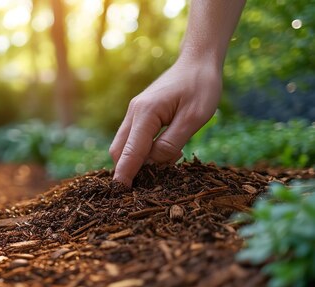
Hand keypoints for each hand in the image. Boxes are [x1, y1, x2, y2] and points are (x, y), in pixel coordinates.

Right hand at [108, 56, 222, 185]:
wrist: (197, 61)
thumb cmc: (200, 87)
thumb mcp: (194, 118)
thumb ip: (172, 142)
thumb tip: (156, 163)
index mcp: (146, 113)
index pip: (130, 151)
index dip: (125, 173)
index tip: (120, 192)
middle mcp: (134, 113)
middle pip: (119, 150)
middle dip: (127, 169)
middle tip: (146, 185)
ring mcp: (134, 112)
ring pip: (123, 144)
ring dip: (135, 160)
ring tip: (162, 167)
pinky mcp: (140, 113)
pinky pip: (132, 138)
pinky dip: (140, 151)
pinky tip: (161, 153)